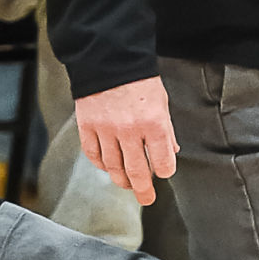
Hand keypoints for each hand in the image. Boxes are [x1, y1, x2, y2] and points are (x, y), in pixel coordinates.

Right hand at [75, 75, 178, 205]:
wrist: (110, 60)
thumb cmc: (140, 80)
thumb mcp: (161, 102)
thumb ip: (166, 129)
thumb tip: (170, 152)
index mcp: (153, 123)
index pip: (162, 161)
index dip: (165, 171)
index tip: (164, 173)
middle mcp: (130, 130)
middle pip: (137, 171)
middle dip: (143, 189)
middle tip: (146, 198)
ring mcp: (106, 130)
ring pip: (114, 167)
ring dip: (122, 180)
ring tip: (128, 185)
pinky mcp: (88, 127)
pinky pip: (94, 155)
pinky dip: (101, 165)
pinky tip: (108, 167)